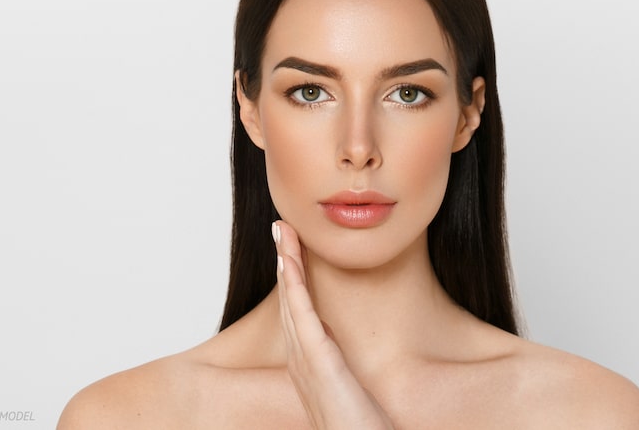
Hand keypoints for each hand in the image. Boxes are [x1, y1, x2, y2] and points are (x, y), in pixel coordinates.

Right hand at [273, 220, 395, 429]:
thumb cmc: (357, 427)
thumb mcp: (347, 388)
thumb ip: (338, 366)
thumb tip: (338, 347)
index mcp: (308, 360)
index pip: (298, 309)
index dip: (293, 277)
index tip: (291, 249)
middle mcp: (299, 356)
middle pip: (289, 297)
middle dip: (284, 260)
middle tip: (281, 228)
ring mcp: (304, 356)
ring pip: (291, 297)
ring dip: (285, 261)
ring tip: (282, 231)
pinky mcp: (316, 358)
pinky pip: (300, 312)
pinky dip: (292, 282)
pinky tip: (288, 259)